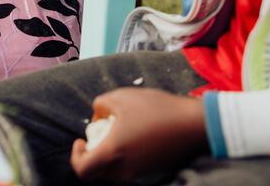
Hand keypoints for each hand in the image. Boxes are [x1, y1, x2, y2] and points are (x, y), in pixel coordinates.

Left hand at [69, 89, 206, 182]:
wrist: (193, 125)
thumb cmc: (156, 109)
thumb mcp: (121, 97)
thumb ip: (100, 106)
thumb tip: (98, 116)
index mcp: (113, 153)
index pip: (82, 170)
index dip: (76, 156)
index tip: (81, 140)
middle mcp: (124, 169)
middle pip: (97, 172)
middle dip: (91, 155)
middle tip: (98, 136)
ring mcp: (139, 173)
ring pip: (112, 171)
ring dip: (108, 155)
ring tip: (117, 131)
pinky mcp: (151, 171)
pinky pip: (128, 168)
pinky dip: (124, 156)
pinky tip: (133, 135)